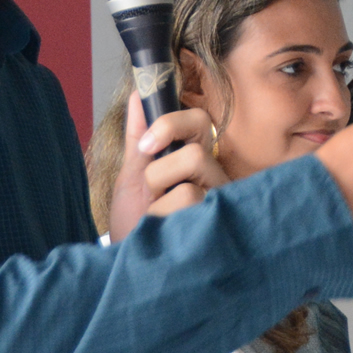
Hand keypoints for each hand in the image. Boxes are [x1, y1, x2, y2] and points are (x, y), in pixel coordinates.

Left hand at [105, 96, 229, 241]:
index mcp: (196, 160)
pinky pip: (190, 201)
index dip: (173, 123)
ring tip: (158, 215)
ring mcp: (220, 201)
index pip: (200, 121)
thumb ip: (139, 136)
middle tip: (150, 188)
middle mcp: (215, 177)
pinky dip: (162, 216)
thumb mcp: (132, 174)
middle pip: (197, 149)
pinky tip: (166, 232)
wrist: (132, 258)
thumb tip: (138, 93)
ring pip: (192, 175)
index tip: (148, 144)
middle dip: (161, 168)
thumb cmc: (136, 219)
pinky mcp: (220, 222)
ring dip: (160, 195)